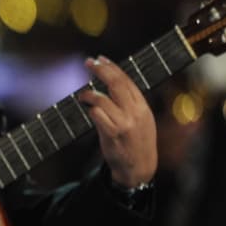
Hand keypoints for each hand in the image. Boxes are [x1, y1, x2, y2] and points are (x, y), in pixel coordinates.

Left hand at [78, 56, 157, 186]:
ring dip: (89, 94)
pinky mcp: (112, 134)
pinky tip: (87, 110)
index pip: (126, 80)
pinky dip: (90, 110)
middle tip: (88, 62)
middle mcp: (135, 112)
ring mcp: (124, 123)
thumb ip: (129, 102)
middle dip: (101, 70)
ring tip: (83, 95)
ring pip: (103, 99)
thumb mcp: (141, 118)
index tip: (100, 59)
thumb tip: (112, 83)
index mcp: (142, 106)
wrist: (139, 167)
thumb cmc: (136, 141)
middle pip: (116, 84)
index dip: (112, 67)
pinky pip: (97, 115)